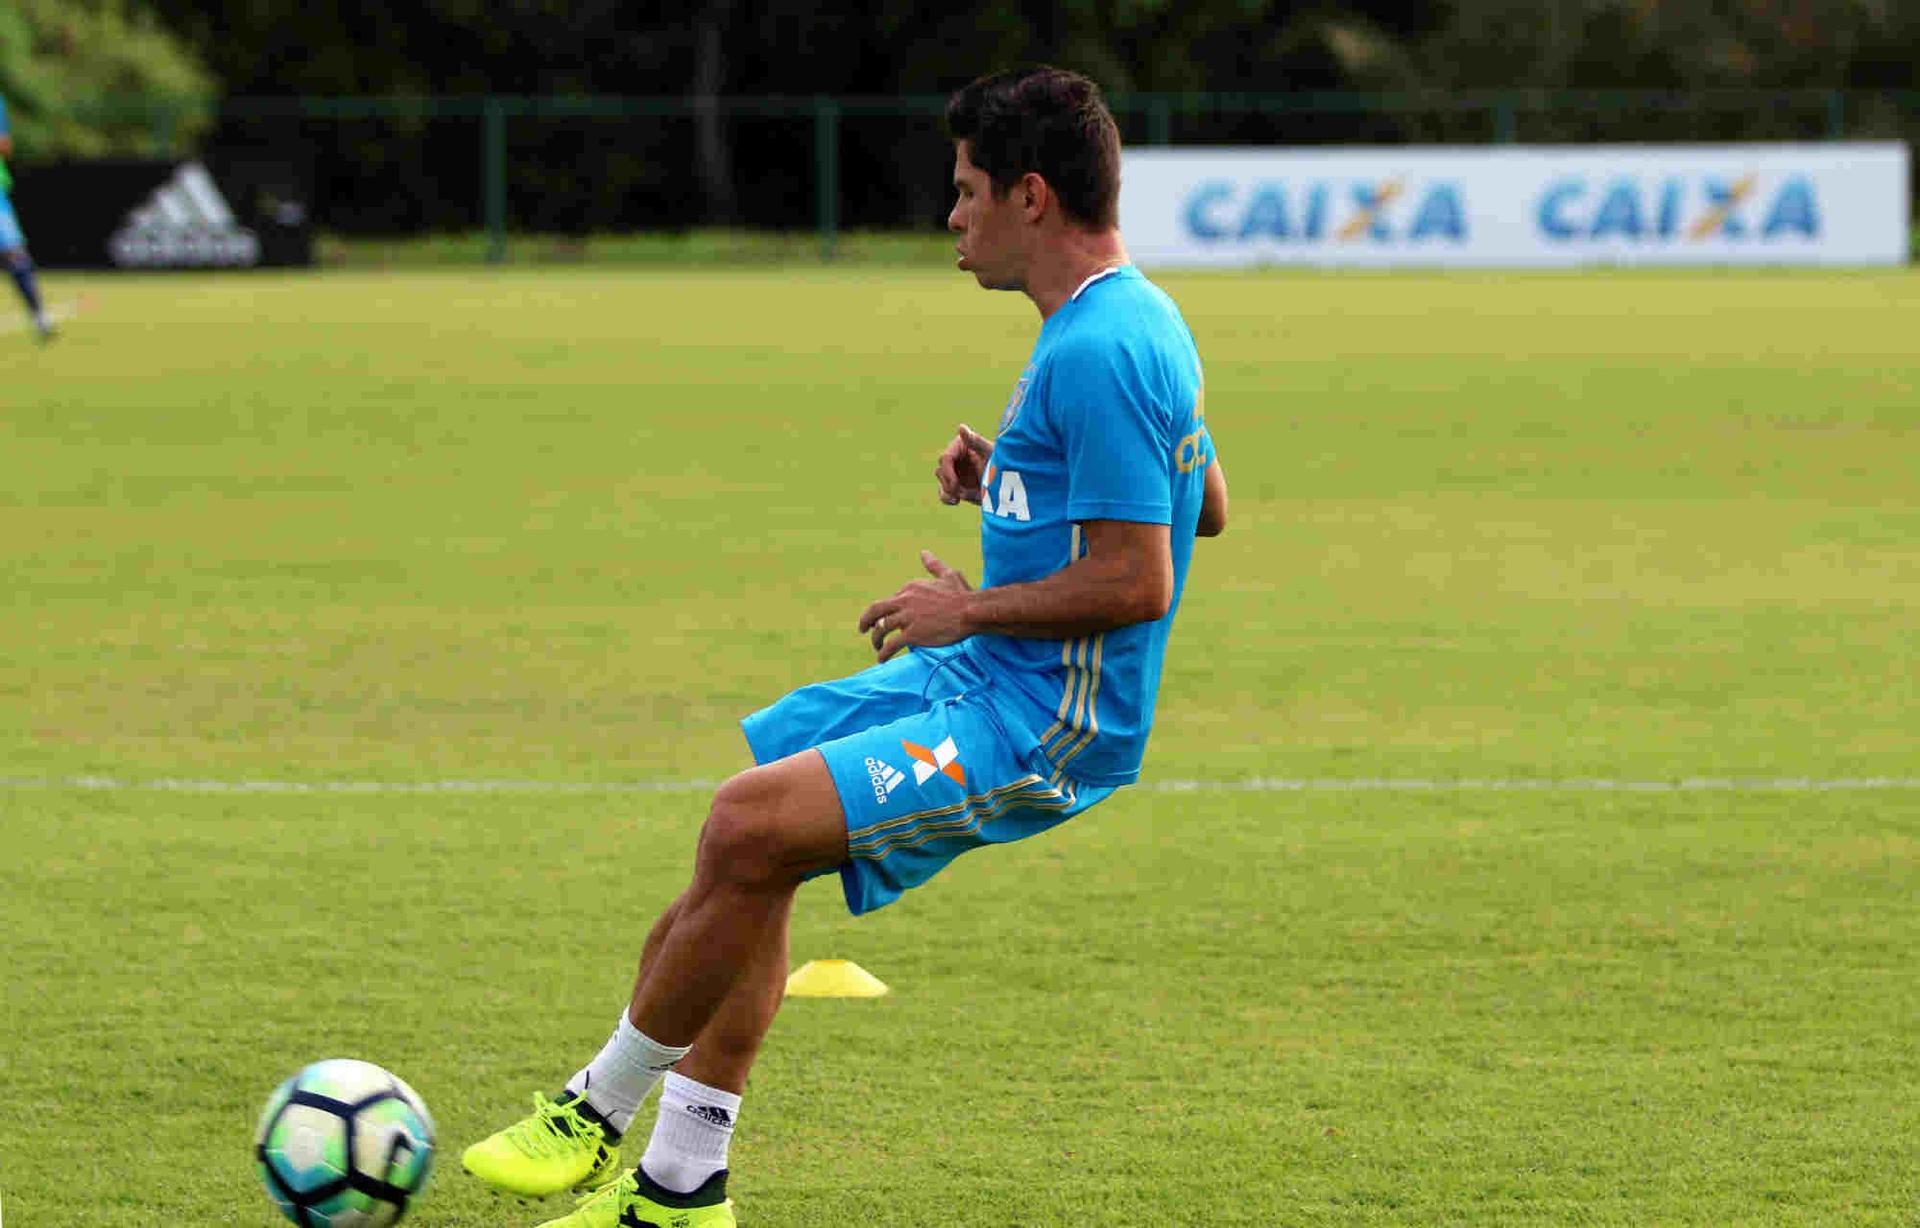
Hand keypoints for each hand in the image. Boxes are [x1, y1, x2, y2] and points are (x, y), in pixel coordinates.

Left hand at [858, 550, 974, 662]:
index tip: (888, 619)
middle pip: (876, 610)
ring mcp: (907, 618)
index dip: (889, 611)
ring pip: (882, 628)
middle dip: (866, 620)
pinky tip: (881, 659)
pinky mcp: (912, 634)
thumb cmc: (963, 595)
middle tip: (863, 629)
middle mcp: (905, 600)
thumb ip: (933, 565)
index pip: (892, 600)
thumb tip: (924, 553)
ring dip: (876, 639)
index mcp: (911, 587)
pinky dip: (883, 653)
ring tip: (877, 647)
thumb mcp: (948, 574)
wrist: (971, 612)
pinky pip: (891, 645)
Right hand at [934, 423, 994, 505]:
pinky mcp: (955, 484)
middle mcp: (956, 457)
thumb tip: (961, 427)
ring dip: (947, 491)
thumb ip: (975, 441)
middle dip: (948, 483)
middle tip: (960, 494)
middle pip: (940, 470)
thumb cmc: (1002, 465)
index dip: (948, 472)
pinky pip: (943, 491)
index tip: (956, 486)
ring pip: (941, 481)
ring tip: (960, 498)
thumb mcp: (989, 454)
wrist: (1009, 487)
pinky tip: (956, 501)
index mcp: (961, 445)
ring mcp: (955, 471)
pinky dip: (946, 498)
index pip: (945, 458)